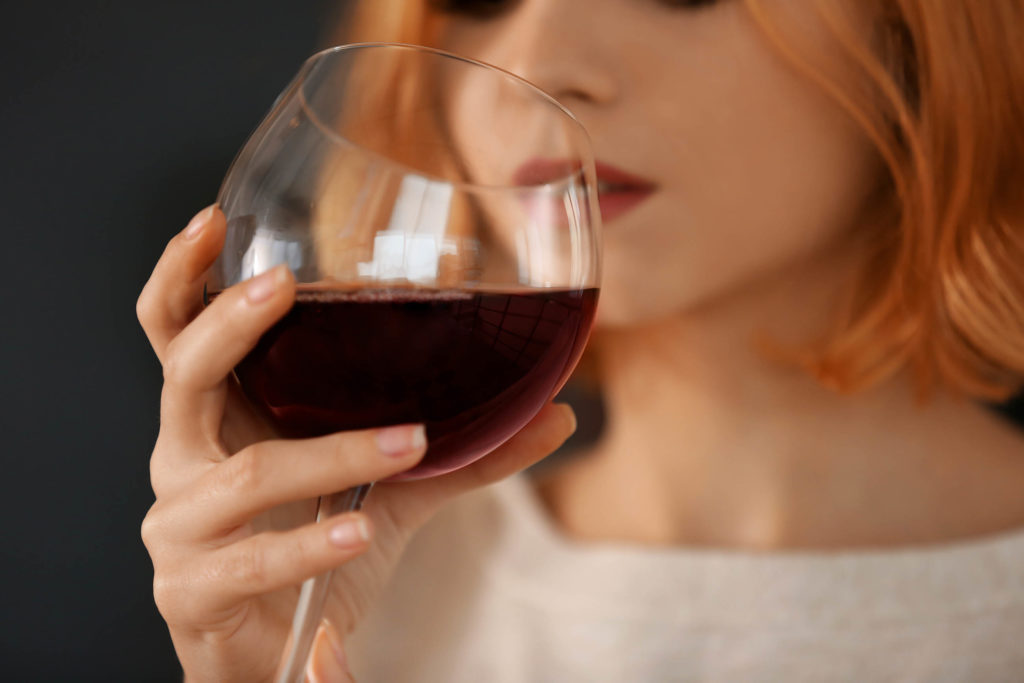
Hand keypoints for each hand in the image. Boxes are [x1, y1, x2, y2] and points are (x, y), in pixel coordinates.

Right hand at [137, 206, 576, 681]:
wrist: (276, 654)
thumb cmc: (319, 553)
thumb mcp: (392, 491)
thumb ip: (464, 453)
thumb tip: (558, 413)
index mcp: (223, 418)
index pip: (177, 332)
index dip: (182, 274)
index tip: (213, 218)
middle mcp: (185, 460)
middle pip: (181, 374)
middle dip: (229, 323)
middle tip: (284, 287)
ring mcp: (180, 527)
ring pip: (243, 474)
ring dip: (327, 457)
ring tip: (404, 442)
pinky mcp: (189, 591)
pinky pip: (251, 560)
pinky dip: (310, 546)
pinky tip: (358, 532)